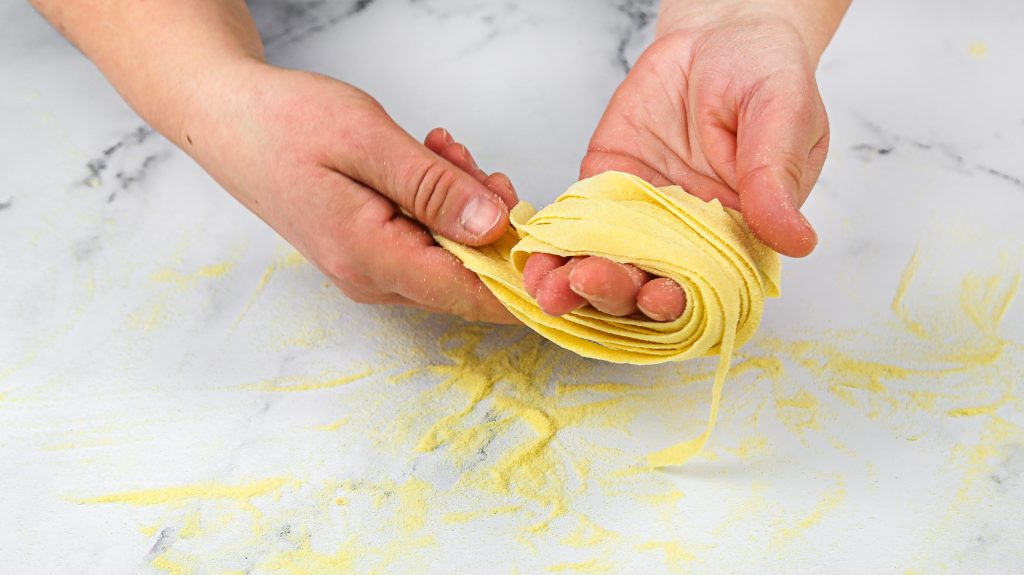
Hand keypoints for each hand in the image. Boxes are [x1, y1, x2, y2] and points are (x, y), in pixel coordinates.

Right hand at [185, 62, 519, 322]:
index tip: (549, 242)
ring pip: (447, 253)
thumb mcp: (369, 143)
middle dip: (488, 218)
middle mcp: (371, 279)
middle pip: (464, 273)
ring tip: (439, 149)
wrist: (225, 118)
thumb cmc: (284, 124)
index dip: (520, 277)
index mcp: (371, 259)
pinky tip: (426, 160)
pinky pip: (424, 239)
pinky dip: (438, 202)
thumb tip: (495, 227)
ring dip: (460, 202)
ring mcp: (367, 269)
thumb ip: (435, 189)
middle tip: (467, 159)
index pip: (469, 295)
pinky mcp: (366, 251)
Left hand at [524, 8, 828, 321]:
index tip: (658, 297)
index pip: (709, 290)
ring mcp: (639, 220)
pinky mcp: (601, 192)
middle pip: (648, 287)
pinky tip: (532, 258)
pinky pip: (574, 227)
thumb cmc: (764, 75)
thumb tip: (797, 241)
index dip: (682, 305)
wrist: (719, 38)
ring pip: (605, 266)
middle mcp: (686, 240)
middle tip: (588, 281)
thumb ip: (776, 179)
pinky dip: (552, 246)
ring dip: (574, 284)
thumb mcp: (782, 116)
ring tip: (548, 286)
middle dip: (615, 294)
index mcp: (739, 237)